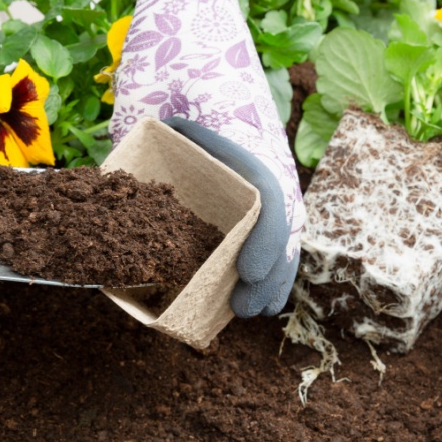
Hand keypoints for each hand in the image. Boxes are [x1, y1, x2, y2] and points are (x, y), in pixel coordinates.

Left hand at [108, 0, 303, 316]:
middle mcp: (262, 141)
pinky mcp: (252, 148)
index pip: (271, 196)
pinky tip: (246, 266)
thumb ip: (124, 157)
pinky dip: (264, 237)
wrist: (190, 2)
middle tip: (245, 311)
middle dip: (271, 270)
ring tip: (252, 304)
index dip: (265, 242)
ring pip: (283, 213)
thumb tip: (99, 221)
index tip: (244, 275)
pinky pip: (269, 200)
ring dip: (272, 260)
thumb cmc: (164, 47)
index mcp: (242, 131)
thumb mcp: (136, 102)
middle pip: (286, 217)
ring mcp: (262, 144)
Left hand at [162, 117, 299, 315]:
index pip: (271, 203)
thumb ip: (176, 136)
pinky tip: (262, 309)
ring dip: (272, 288)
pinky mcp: (271, 231)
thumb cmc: (200, 135)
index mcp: (255, 168)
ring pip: (285, 254)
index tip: (247, 271)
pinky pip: (281, 260)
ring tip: (250, 313)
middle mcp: (275, 193)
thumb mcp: (188, 128)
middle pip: (281, 240)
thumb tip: (156, 140)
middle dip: (267, 279)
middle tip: (242, 308)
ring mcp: (278, 213)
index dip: (265, 240)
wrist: (226, 130)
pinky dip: (274, 285)